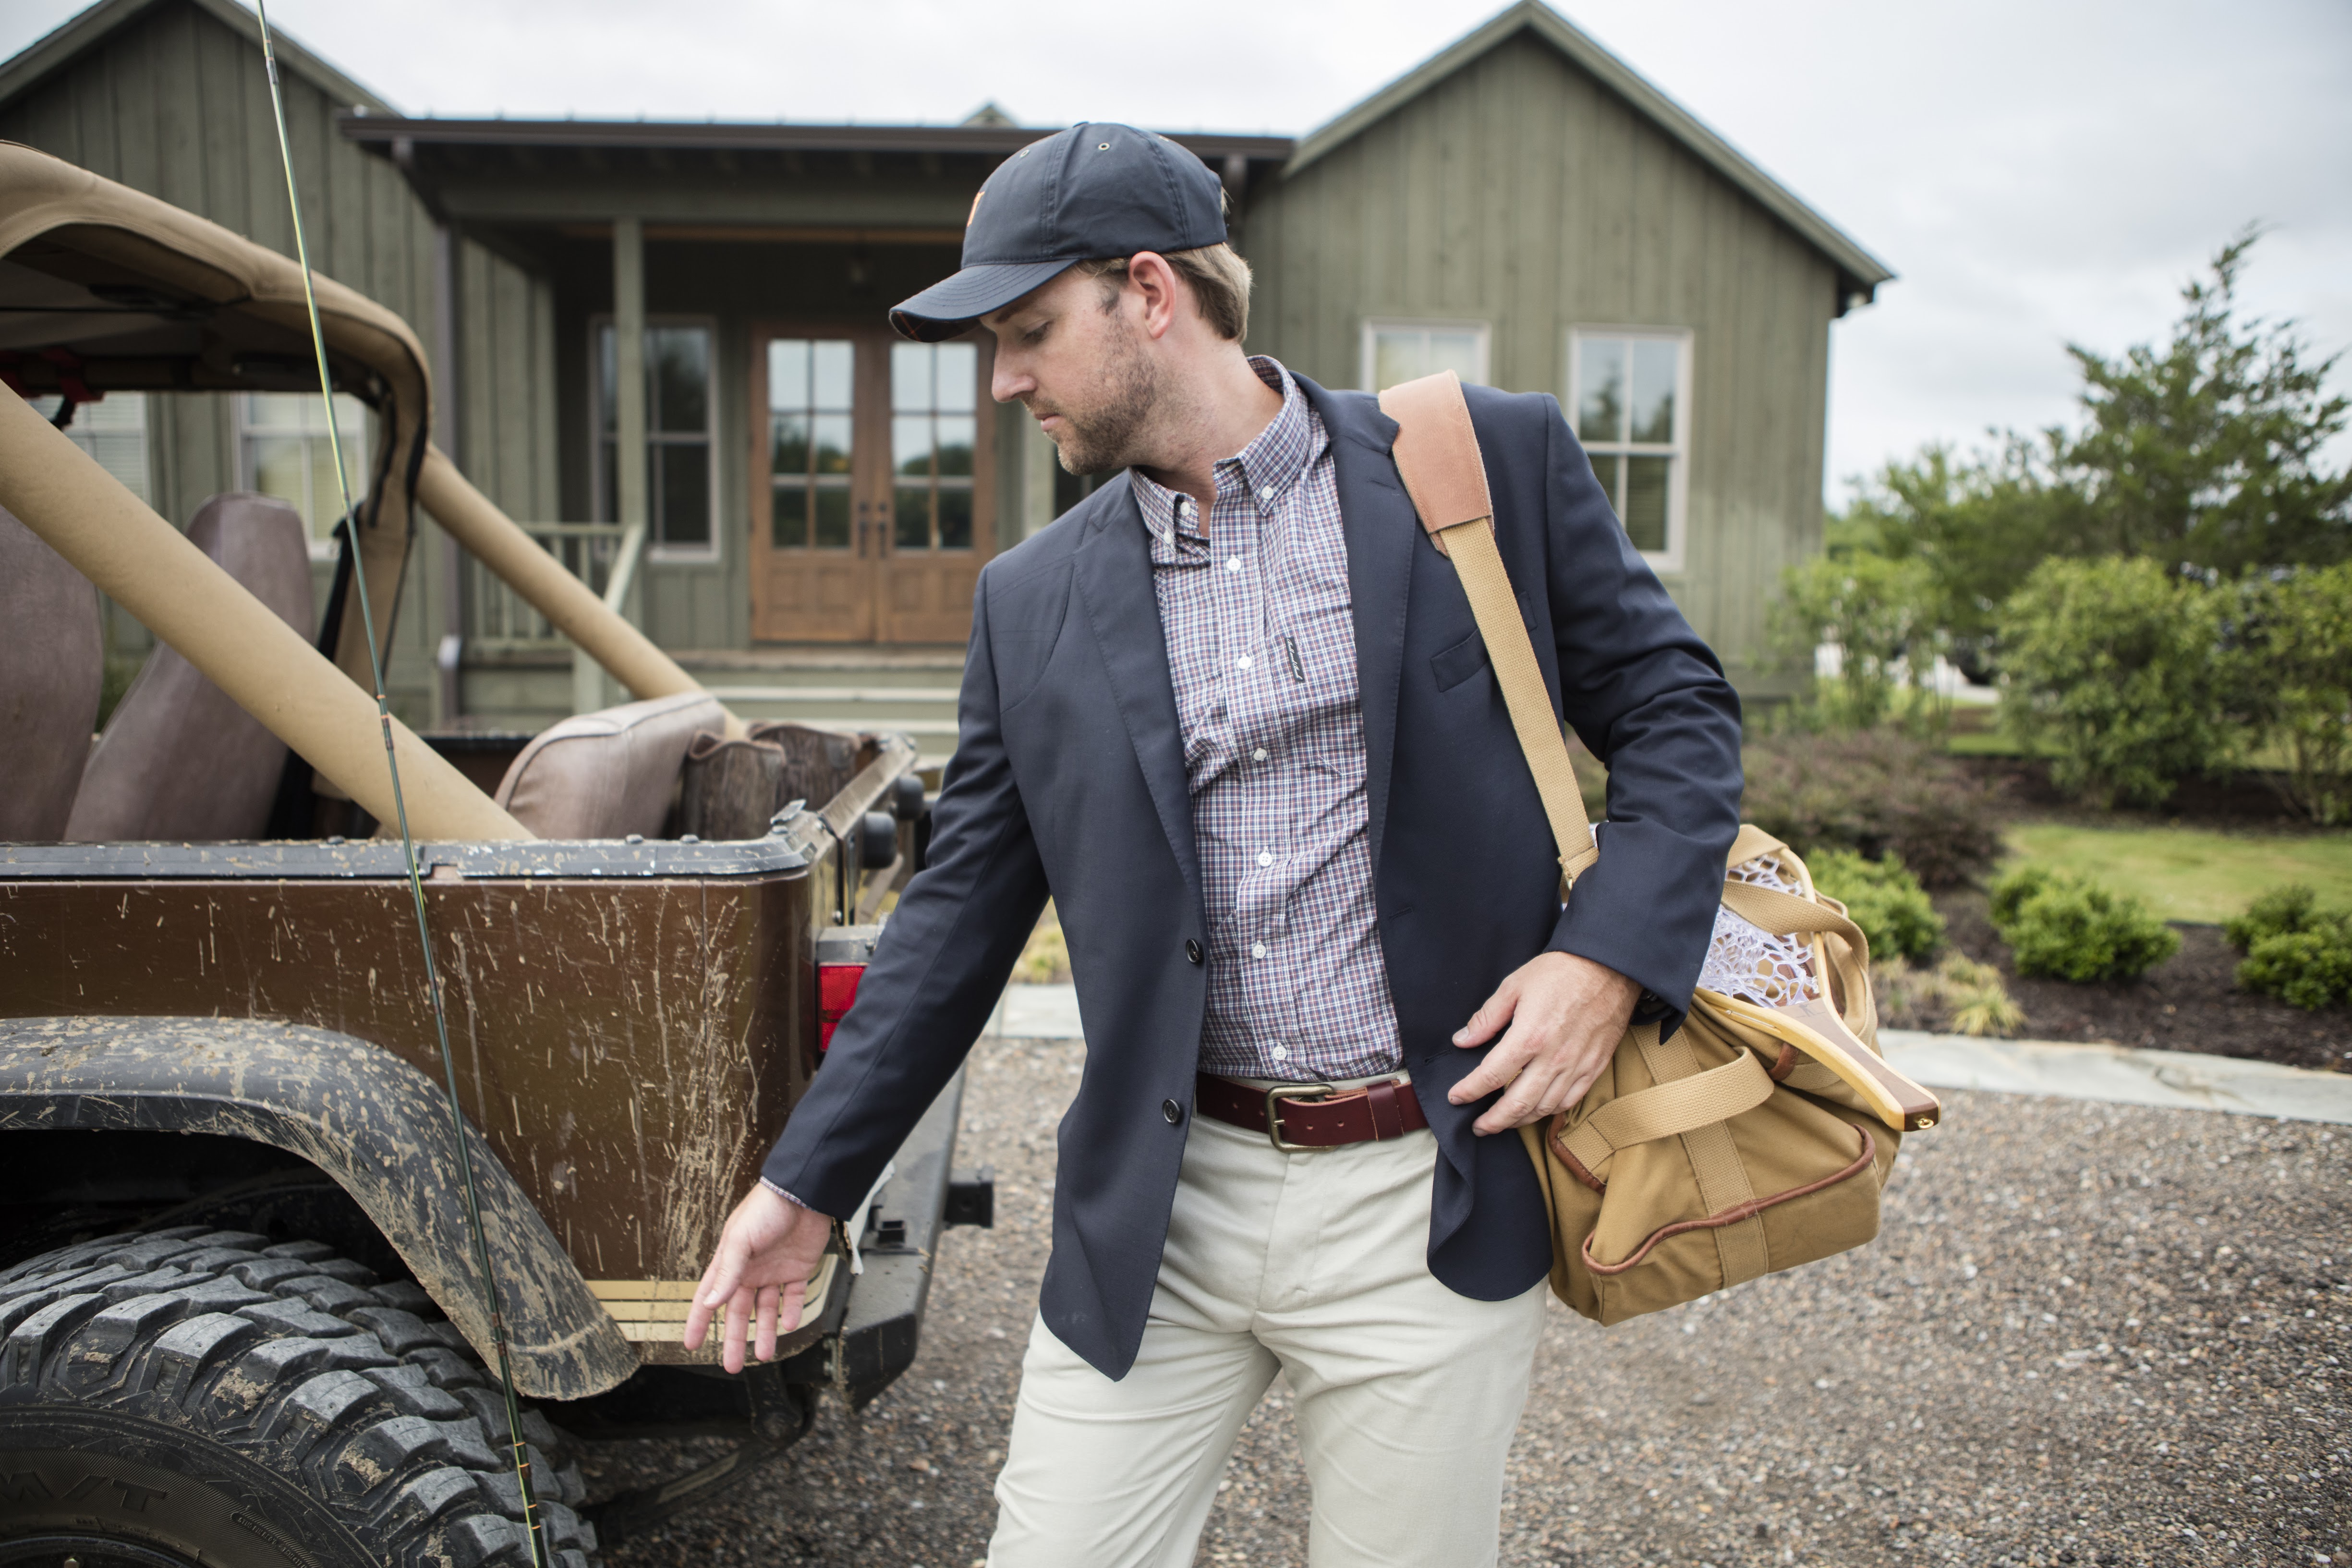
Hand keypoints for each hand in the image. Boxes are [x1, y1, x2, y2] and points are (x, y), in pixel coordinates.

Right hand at [682, 1183, 836, 1372]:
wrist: (804, 1193)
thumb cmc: (766, 1208)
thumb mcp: (740, 1240)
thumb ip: (727, 1273)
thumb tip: (709, 1303)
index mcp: (730, 1263)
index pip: (709, 1298)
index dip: (699, 1321)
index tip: (692, 1344)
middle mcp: (750, 1270)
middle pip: (740, 1312)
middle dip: (735, 1339)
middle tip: (732, 1365)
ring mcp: (774, 1270)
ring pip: (768, 1309)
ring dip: (767, 1331)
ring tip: (766, 1354)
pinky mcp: (798, 1268)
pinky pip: (794, 1296)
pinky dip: (792, 1311)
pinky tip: (789, 1325)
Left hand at [1447, 951, 1639, 1134]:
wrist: (1609, 967)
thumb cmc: (1561, 972)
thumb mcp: (1514, 985)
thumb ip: (1487, 1017)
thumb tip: (1463, 1040)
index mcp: (1529, 1036)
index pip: (1491, 1076)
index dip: (1469, 1091)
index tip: (1456, 1097)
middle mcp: (1553, 1058)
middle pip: (1518, 1104)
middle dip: (1493, 1121)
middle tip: (1479, 1126)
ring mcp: (1576, 1066)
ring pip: (1544, 1108)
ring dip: (1520, 1120)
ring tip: (1504, 1121)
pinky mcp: (1594, 1067)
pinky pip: (1569, 1101)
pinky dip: (1549, 1111)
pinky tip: (1536, 1110)